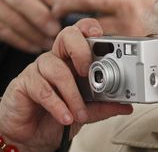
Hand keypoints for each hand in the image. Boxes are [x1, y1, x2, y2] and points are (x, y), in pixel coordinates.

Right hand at [0, 0, 61, 52]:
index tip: (60, 3)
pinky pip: (5, 31)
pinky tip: (37, 46)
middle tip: (56, 29)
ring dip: (33, 32)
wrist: (6, 6)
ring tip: (50, 42)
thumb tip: (81, 5)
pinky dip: (22, 41)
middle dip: (39, 15)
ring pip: (10, 16)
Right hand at [0, 19, 131, 151]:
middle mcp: (57, 58)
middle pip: (67, 36)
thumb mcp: (88, 111)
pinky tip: (66, 116)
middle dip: (81, 50)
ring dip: (73, 94)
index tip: (100, 36)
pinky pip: (43, 89)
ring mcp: (39, 69)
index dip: (90, 28)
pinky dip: (58, 105)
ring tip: (81, 113)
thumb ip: (105, 106)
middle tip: (88, 72)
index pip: (82, 32)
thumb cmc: (59, 115)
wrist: (33, 135)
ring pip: (57, 68)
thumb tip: (127, 106)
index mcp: (74, 59)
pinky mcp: (24, 83)